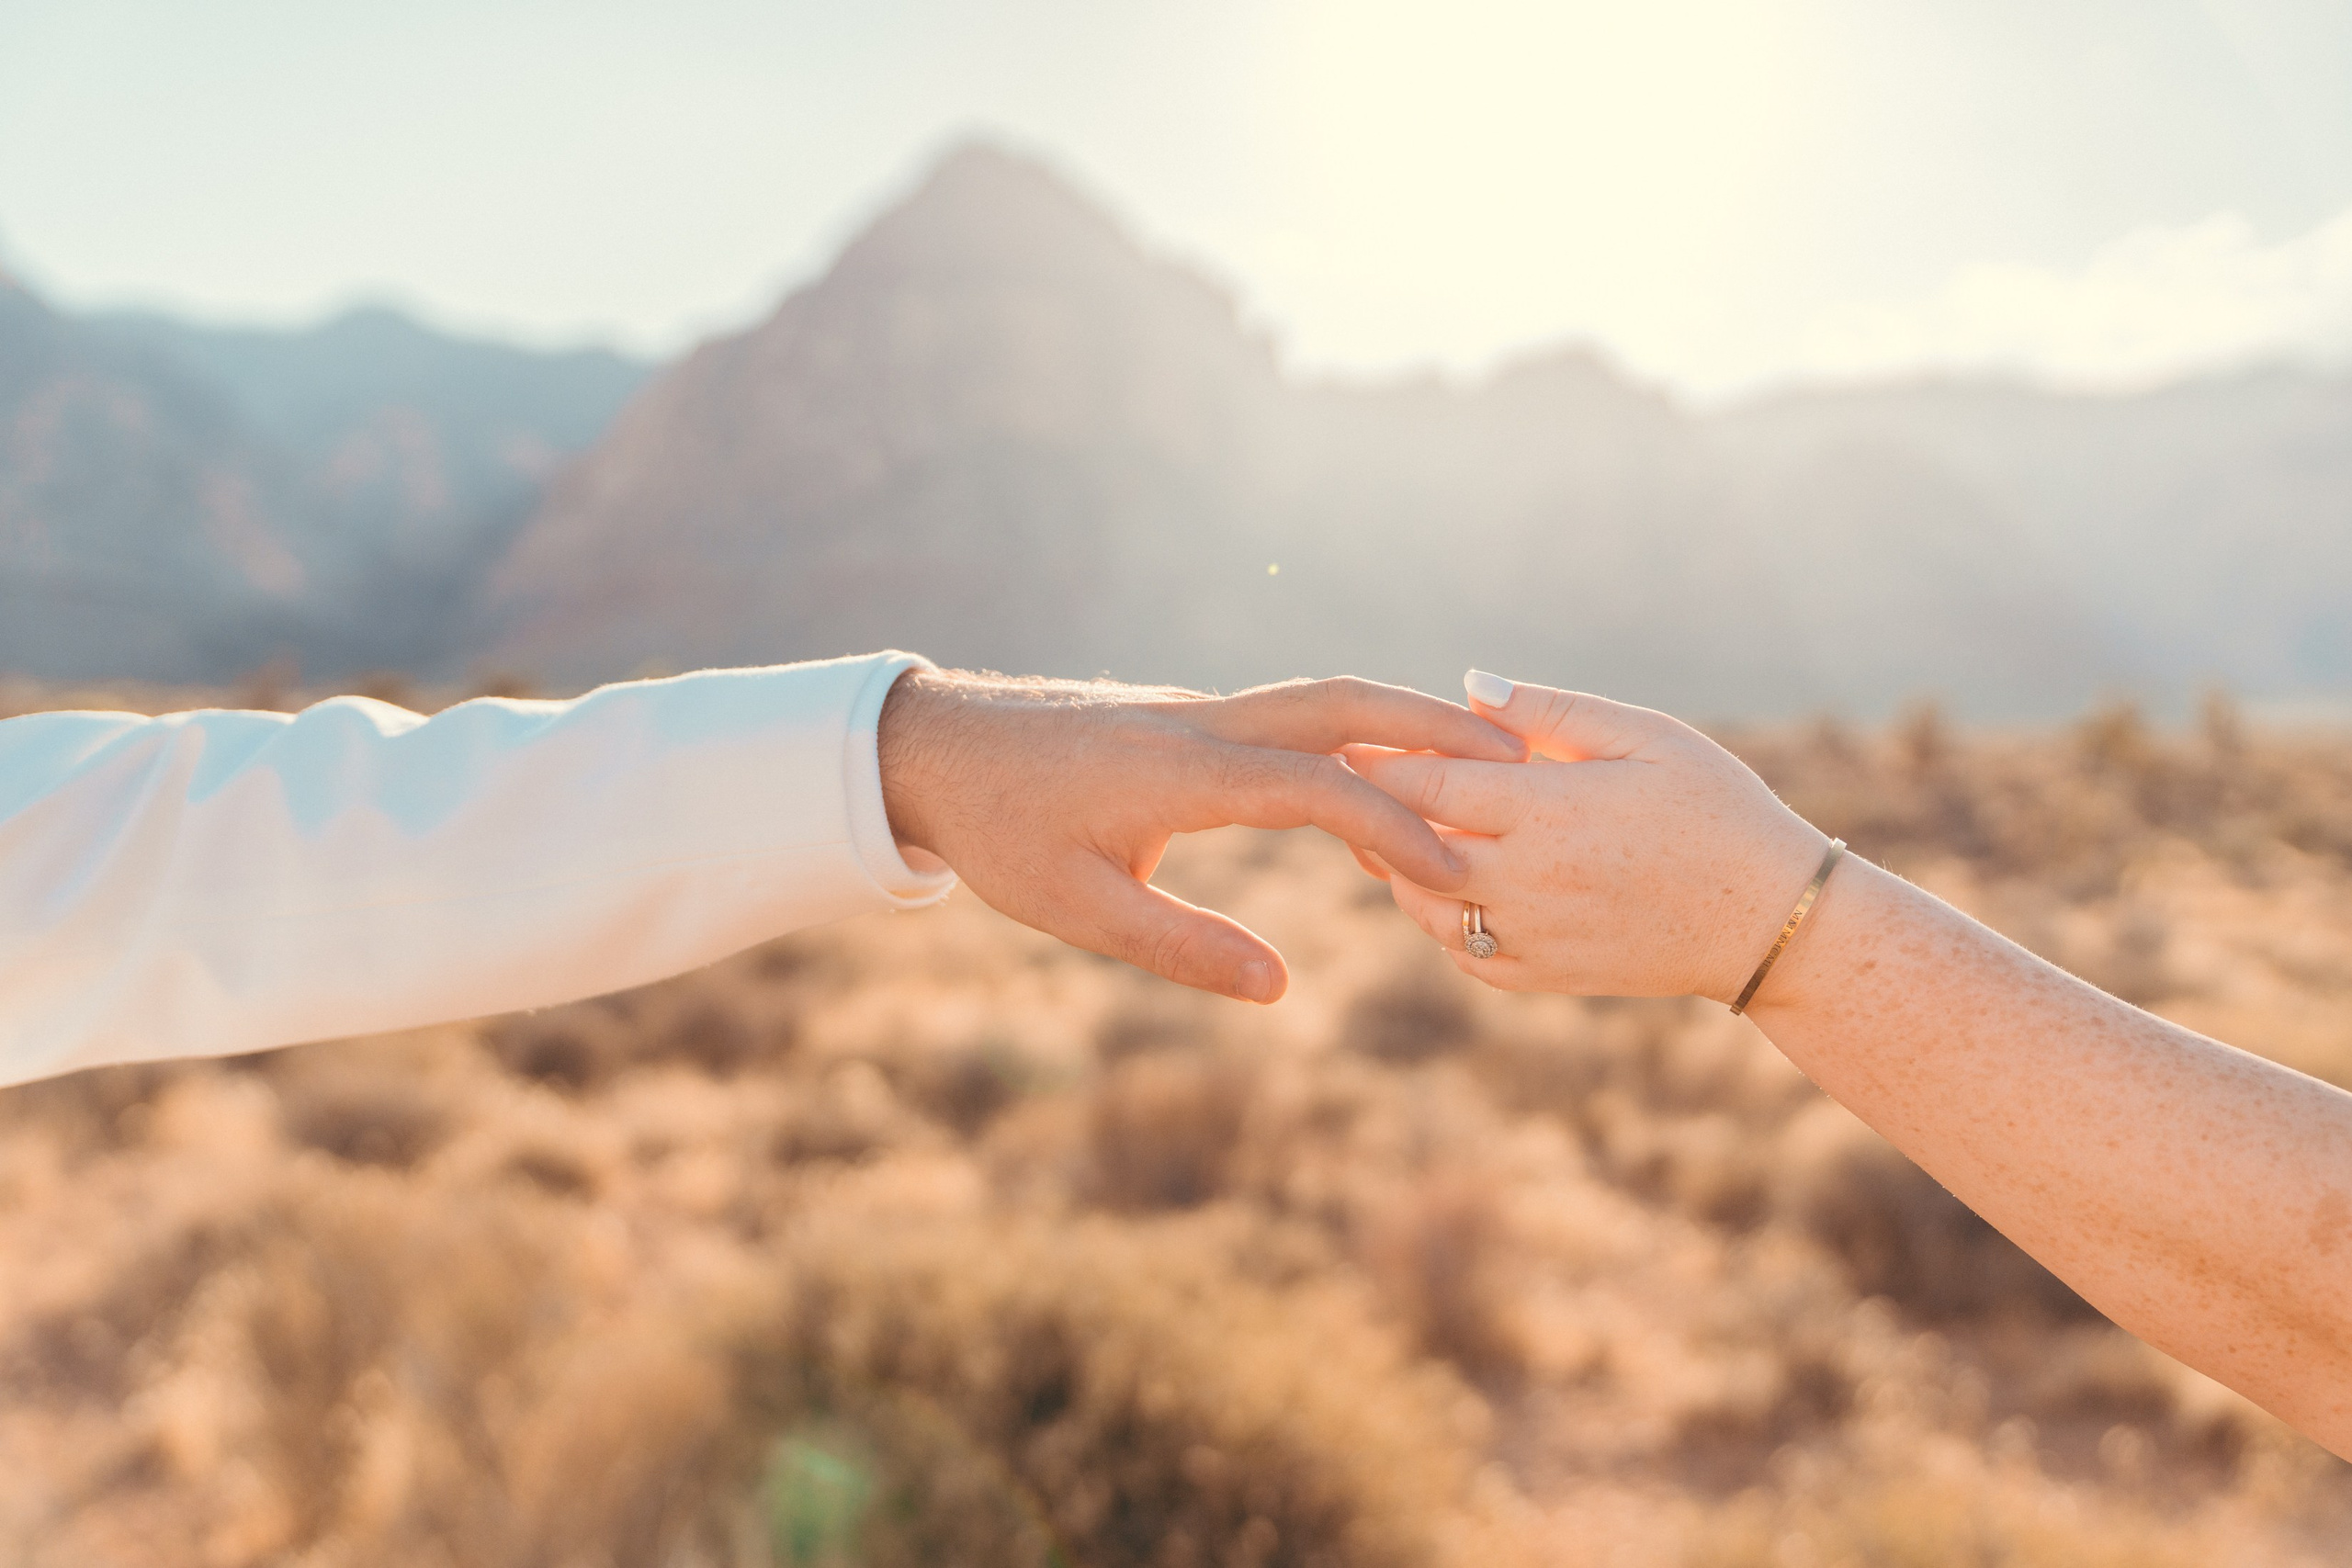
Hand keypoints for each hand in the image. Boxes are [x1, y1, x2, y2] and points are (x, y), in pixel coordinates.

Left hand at [878, 669, 1523, 1002]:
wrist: (937, 747)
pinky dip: (1356, 730)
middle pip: (1345, 706)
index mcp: (1187, 773)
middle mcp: (1207, 725)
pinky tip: (1385, 766)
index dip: (1399, 829)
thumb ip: (1182, 948)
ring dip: (1403, 720)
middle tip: (1522, 757)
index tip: (1458, 871)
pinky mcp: (1193, 720)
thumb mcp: (1079, 910)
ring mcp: (1202, 713)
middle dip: (1436, 727)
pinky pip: (1293, 715)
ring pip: (1323, 701)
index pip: (1323, 789)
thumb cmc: (1003, 832)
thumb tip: (1282, 989)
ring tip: (1479, 753)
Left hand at [1351, 674, 1828, 1003]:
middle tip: (1361, 777)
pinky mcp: (1543, 975)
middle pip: (1405, 846)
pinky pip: (1460, 952)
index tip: (1358, 736)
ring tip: (1406, 825)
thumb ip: (1552, 711)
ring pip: (1422, 905)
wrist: (1769, 920)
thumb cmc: (1715, 809)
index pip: (1424, 784)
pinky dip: (1442, 917)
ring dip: (1401, 865)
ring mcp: (1531, 935)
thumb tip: (1470, 687)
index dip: (1379, 759)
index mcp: (1549, 811)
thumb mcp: (1646, 737)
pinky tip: (1456, 882)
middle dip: (1376, 810)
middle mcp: (1527, 880)